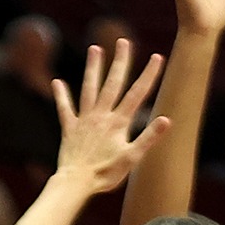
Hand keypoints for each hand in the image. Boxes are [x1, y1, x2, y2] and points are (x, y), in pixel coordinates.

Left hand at [52, 40, 172, 193]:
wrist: (76, 182)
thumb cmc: (106, 173)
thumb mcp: (133, 157)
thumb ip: (149, 137)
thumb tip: (166, 119)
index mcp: (118, 122)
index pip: (137, 93)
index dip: (149, 75)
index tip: (157, 57)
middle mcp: (101, 115)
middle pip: (113, 83)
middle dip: (120, 62)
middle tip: (124, 41)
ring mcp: (84, 120)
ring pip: (89, 89)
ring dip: (93, 68)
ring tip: (95, 49)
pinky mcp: (70, 128)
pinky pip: (65, 109)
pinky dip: (62, 95)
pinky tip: (58, 82)